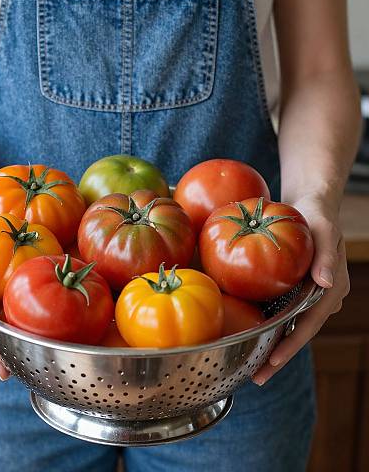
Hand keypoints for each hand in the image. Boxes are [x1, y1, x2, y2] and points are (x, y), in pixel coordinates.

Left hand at [252, 195, 349, 385]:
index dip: (292, 343)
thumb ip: (327, 256)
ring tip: (252, 367)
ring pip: (291, 327)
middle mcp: (321, 298)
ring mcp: (308, 296)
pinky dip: (270, 327)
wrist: (311, 206)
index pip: (310, 323)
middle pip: (299, 332)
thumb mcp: (324, 231)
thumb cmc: (317, 217)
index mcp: (331, 289)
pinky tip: (252, 336)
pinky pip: (283, 313)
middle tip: (257, 378)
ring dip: (273, 346)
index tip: (272, 361)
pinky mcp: (294, 290)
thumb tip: (328, 283)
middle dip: (279, 356)